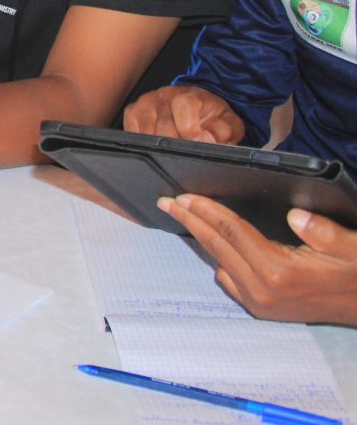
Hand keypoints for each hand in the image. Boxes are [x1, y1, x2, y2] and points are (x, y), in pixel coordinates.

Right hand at [123, 86, 244, 144]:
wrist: (198, 105)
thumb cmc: (212, 117)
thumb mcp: (229, 123)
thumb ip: (224, 131)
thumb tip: (208, 141)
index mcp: (189, 94)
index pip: (183, 107)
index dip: (190, 131)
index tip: (197, 144)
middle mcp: (164, 95)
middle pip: (163, 127)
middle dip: (176, 146)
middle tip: (187, 155)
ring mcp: (145, 103)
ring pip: (145, 133)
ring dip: (160, 148)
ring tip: (173, 152)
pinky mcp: (132, 111)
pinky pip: (131, 132)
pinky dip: (143, 144)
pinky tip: (157, 146)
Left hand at [159, 194, 356, 325]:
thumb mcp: (353, 248)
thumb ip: (326, 232)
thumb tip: (296, 215)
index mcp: (279, 271)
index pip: (231, 231)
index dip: (205, 210)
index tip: (183, 196)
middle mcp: (262, 290)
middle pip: (216, 246)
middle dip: (190, 221)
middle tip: (168, 202)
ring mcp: (260, 303)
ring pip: (218, 263)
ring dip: (204, 239)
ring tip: (188, 216)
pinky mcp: (263, 310)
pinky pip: (229, 281)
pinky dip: (220, 259)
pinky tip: (217, 245)